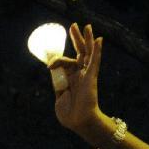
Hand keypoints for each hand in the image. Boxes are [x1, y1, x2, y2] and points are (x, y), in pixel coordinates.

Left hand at [49, 23, 105, 139]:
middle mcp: (80, 74)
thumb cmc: (70, 113)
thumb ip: (57, 83)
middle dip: (76, 39)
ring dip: (86, 40)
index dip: (56, 60)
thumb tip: (52, 71)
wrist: (79, 122)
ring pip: (88, 53)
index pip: (66, 62)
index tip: (49, 65)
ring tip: (86, 26)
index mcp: (72, 78)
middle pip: (79, 52)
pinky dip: (96, 51)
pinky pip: (95, 62)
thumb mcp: (59, 96)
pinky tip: (98, 40)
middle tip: (73, 26)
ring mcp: (86, 75)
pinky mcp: (91, 78)